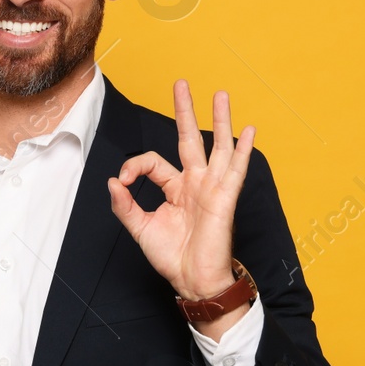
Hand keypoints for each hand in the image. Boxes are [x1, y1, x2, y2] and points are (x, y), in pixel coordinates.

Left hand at [107, 79, 254, 301]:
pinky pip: (236, 171)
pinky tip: (251, 131)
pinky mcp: (225, 199)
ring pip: (218, 147)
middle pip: (190, 139)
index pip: (154, 162)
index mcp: (175, 188)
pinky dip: (244, 151)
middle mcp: (195, 183)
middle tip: (181, 84)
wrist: (192, 281)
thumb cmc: (172, 257)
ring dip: (220, 120)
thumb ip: (125, 205)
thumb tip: (113, 181)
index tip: (123, 181)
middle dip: (185, 111)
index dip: (135, 166)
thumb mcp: (140, 228)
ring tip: (221, 94)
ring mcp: (212, 189)